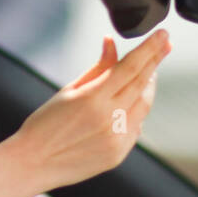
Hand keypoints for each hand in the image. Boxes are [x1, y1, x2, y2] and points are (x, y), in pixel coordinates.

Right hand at [15, 30, 169, 190]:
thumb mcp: (68, 90)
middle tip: (164, 46)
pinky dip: (136, 113)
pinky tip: (128, 106)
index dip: (150, 48)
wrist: (33, 163)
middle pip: (142, 83)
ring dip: (148, 88)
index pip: (130, 66)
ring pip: (144, 106)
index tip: (163, 34)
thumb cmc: (45, 124)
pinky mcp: (118, 154)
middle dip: (155, 62)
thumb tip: (111, 43)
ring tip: (147, 75)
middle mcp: (109, 118)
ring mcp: (116, 138)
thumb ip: (97, 68)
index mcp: (93, 98)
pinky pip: (136, 128)